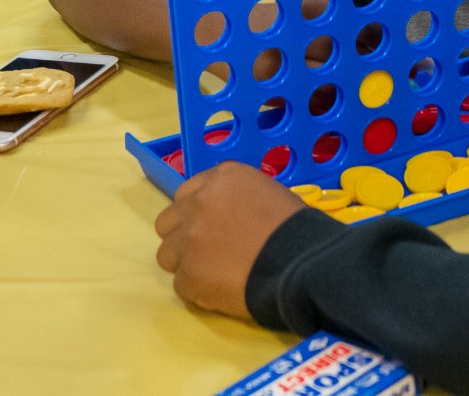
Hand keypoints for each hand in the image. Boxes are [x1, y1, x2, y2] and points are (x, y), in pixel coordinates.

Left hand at [154, 161, 306, 319]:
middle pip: (168, 220)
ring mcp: (187, 241)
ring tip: (215, 272)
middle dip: (184, 233)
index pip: (189, 191)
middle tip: (209, 247)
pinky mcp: (186, 277)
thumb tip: (231, 214)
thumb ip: (240, 197)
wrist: (301, 263)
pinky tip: (223, 289)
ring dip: (187, 262)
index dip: (200, 209)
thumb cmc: (296, 226)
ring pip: (167, 253)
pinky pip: (182, 284)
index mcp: (222, 178)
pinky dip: (199, 289)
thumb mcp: (271, 193)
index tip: (214, 222)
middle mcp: (197, 204)